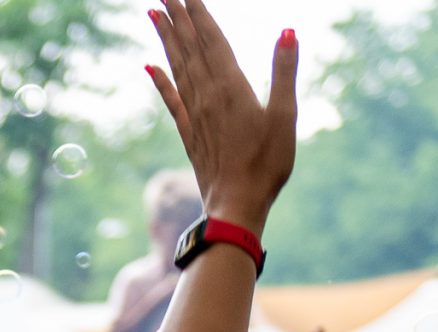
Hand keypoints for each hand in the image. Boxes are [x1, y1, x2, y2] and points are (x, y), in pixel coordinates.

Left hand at [146, 0, 299, 228]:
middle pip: (190, 47)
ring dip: (166, 39)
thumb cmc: (267, 164)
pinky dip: (160, 80)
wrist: (236, 206)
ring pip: (177, 67)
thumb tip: (287, 30)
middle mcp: (207, 95)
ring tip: (152, 13)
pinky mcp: (190, 133)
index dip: (198, 12)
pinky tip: (149, 66)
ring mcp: (195, 115)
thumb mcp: (285, 115)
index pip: (211, 39)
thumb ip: (284, 71)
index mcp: (231, 87)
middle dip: (177, 16)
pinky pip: (172, 99)